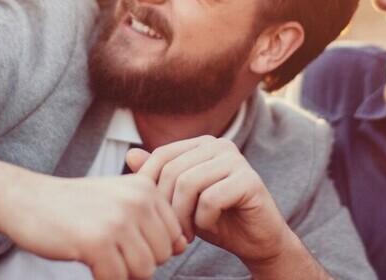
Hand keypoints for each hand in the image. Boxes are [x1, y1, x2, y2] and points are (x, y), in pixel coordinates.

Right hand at [0, 173, 186, 279]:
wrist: (27, 200)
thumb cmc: (75, 205)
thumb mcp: (119, 199)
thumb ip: (152, 218)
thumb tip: (182, 245)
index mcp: (146, 189)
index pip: (174, 237)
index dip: (151, 248)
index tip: (123, 241)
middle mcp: (137, 201)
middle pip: (161, 256)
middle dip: (137, 263)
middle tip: (109, 251)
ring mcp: (118, 221)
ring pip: (144, 271)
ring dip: (121, 272)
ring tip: (100, 257)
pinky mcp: (97, 242)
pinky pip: (117, 279)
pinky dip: (103, 279)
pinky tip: (88, 263)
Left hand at [127, 137, 294, 266]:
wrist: (256, 241)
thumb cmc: (216, 219)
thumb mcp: (180, 200)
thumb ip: (159, 178)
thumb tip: (130, 155)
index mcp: (202, 144)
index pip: (162, 156)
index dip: (150, 186)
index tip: (152, 215)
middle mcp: (220, 145)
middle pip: (173, 171)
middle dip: (166, 207)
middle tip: (171, 232)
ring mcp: (237, 160)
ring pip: (189, 184)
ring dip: (182, 216)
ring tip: (186, 234)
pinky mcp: (249, 180)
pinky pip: (211, 199)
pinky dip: (204, 220)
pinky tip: (209, 227)